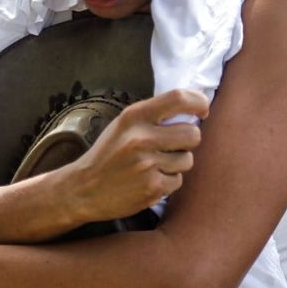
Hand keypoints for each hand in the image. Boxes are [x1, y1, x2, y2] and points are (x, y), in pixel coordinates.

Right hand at [65, 89, 209, 223]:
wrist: (83, 189)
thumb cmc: (108, 154)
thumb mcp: (123, 125)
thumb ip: (153, 116)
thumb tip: (193, 110)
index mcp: (134, 116)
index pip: (179, 98)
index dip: (199, 102)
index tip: (202, 110)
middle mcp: (142, 138)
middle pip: (192, 134)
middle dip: (188, 141)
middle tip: (173, 146)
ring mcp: (148, 164)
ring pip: (187, 160)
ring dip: (176, 164)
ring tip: (154, 166)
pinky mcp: (152, 187)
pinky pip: (178, 181)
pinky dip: (167, 182)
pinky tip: (148, 180)